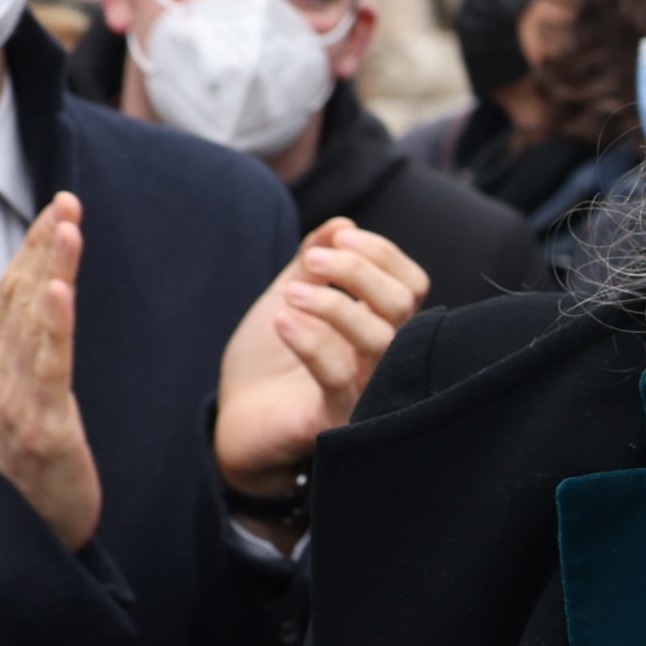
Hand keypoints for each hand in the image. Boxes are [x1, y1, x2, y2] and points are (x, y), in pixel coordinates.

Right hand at [0, 193, 99, 553]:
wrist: (29, 532)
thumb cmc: (34, 463)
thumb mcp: (25, 396)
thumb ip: (28, 350)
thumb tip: (41, 299)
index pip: (12, 288)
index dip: (34, 244)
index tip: (58, 204)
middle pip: (19, 293)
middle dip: (44, 243)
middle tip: (66, 199)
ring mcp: (14, 398)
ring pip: (32, 319)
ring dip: (50, 267)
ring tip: (67, 225)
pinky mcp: (42, 424)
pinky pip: (49, 365)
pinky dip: (53, 322)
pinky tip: (59, 287)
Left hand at [213, 221, 430, 505]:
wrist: (234, 417)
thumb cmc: (269, 360)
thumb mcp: (289, 296)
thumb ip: (314, 260)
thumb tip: (342, 224)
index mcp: (382, 326)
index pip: (411, 284)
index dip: (382, 254)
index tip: (340, 237)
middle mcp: (385, 360)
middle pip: (403, 306)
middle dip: (359, 272)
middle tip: (313, 262)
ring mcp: (366, 392)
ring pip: (380, 340)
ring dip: (334, 304)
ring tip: (291, 293)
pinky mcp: (337, 421)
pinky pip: (338, 376)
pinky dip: (310, 339)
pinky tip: (281, 320)